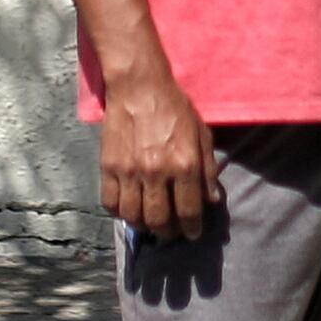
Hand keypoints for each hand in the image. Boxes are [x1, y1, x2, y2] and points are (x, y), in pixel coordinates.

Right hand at [101, 68, 221, 235]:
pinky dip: (119, 212)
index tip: (192, 234)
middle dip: (168, 233)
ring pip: (133, 216)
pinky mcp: (108, 166)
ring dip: (143, 226)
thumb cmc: (174, 108)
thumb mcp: (201, 134)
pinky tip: (128, 209)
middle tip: (171, 233)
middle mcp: (157, 172)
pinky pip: (110, 202)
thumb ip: (208, 169)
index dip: (191, 228)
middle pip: (159, 220)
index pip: (188, 210)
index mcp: (184, 164)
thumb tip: (211, 200)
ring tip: (149, 224)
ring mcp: (129, 171)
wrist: (139, 86)